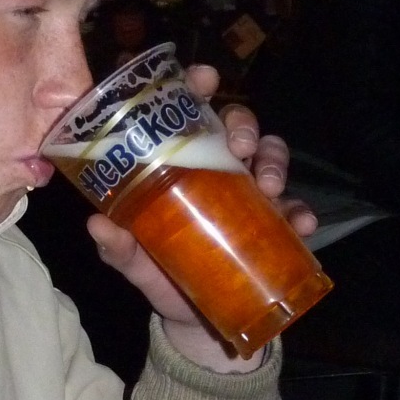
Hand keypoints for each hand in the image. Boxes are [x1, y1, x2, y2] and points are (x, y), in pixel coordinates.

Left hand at [87, 63, 315, 372]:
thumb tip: (96, 224)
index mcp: (181, 163)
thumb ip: (116, 246)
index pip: (190, 112)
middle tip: (238, 146)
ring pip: (272, 156)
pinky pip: (296, 209)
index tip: (204, 79)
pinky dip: (302, 213)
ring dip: (275, 162)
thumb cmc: (159, 273)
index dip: (198, 86)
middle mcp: (218, 169)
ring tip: (271, 187)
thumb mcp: (133, 260)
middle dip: (243, 125)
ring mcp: (250, 194)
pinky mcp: (275, 225)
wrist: (194, 321)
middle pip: (237, 125)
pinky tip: (302, 223)